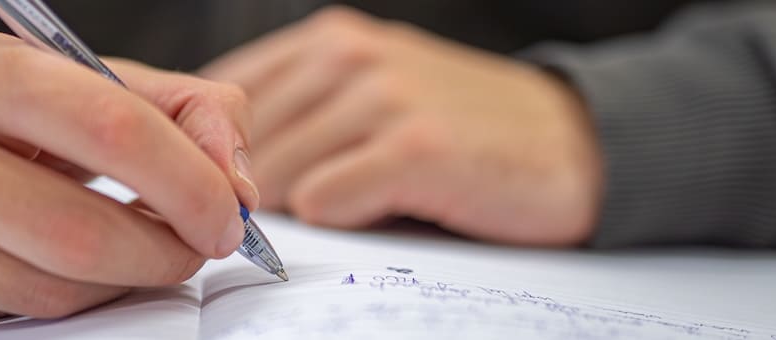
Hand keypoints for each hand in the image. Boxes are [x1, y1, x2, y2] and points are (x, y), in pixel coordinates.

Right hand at [0, 28, 256, 329]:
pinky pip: (17, 311)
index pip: (111, 126)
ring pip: (52, 285)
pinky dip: (73, 297)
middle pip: (80, 228)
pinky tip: (75, 266)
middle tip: (196, 246)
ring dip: (123, 279)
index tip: (230, 210)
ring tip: (137, 249)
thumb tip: (237, 183)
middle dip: (164, 248)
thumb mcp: (78, 82)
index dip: (189, 180)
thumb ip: (181, 110)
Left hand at [201, 7, 600, 246]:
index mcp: (330, 39)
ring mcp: (385, 98)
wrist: (571, 144)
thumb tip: (211, 168)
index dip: (205, 150)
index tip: (207, 187)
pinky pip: (325, 199)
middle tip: (241, 226)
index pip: (219, 96)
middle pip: (237, 143)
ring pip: (272, 175)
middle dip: (233, 190)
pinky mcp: (417, 148)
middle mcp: (351, 56)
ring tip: (298, 231)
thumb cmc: (461, 128)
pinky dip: (329, 220)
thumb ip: (301, 112)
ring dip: (278, 214)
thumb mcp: (372, 92)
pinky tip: (357, 218)